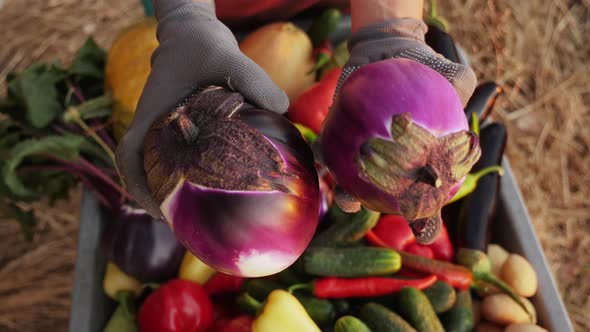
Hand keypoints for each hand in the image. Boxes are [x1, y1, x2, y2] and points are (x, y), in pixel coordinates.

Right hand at [115, 0, 288, 216]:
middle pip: (146, 174)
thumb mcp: (227, 55)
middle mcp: (154, 128)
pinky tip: (228, 186)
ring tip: (205, 217)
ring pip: (163, 169)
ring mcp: (167, 132)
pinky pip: (184, 159)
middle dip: (160, 202)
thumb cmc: (203, 46)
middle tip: (186, 227)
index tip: (158, 211)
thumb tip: (282, 108)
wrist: (193, 34)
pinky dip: (196, 177)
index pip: (129, 158)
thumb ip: (253, 78)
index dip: (137, 188)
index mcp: (151, 116)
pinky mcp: (183, 131)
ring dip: (176, 193)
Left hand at [329, 3, 476, 214]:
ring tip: (347, 199)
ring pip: (355, 184)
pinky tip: (321, 156)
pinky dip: (324, 155)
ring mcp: (364, 154)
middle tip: (378, 210)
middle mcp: (391, 164)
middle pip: (385, 199)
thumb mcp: (453, 75)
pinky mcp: (338, 137)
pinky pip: (329, 150)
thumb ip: (461, 89)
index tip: (424, 230)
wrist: (390, 50)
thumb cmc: (426, 68)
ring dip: (348, 196)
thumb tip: (466, 104)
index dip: (426, 220)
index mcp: (421, 162)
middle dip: (380, 211)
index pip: (427, 199)